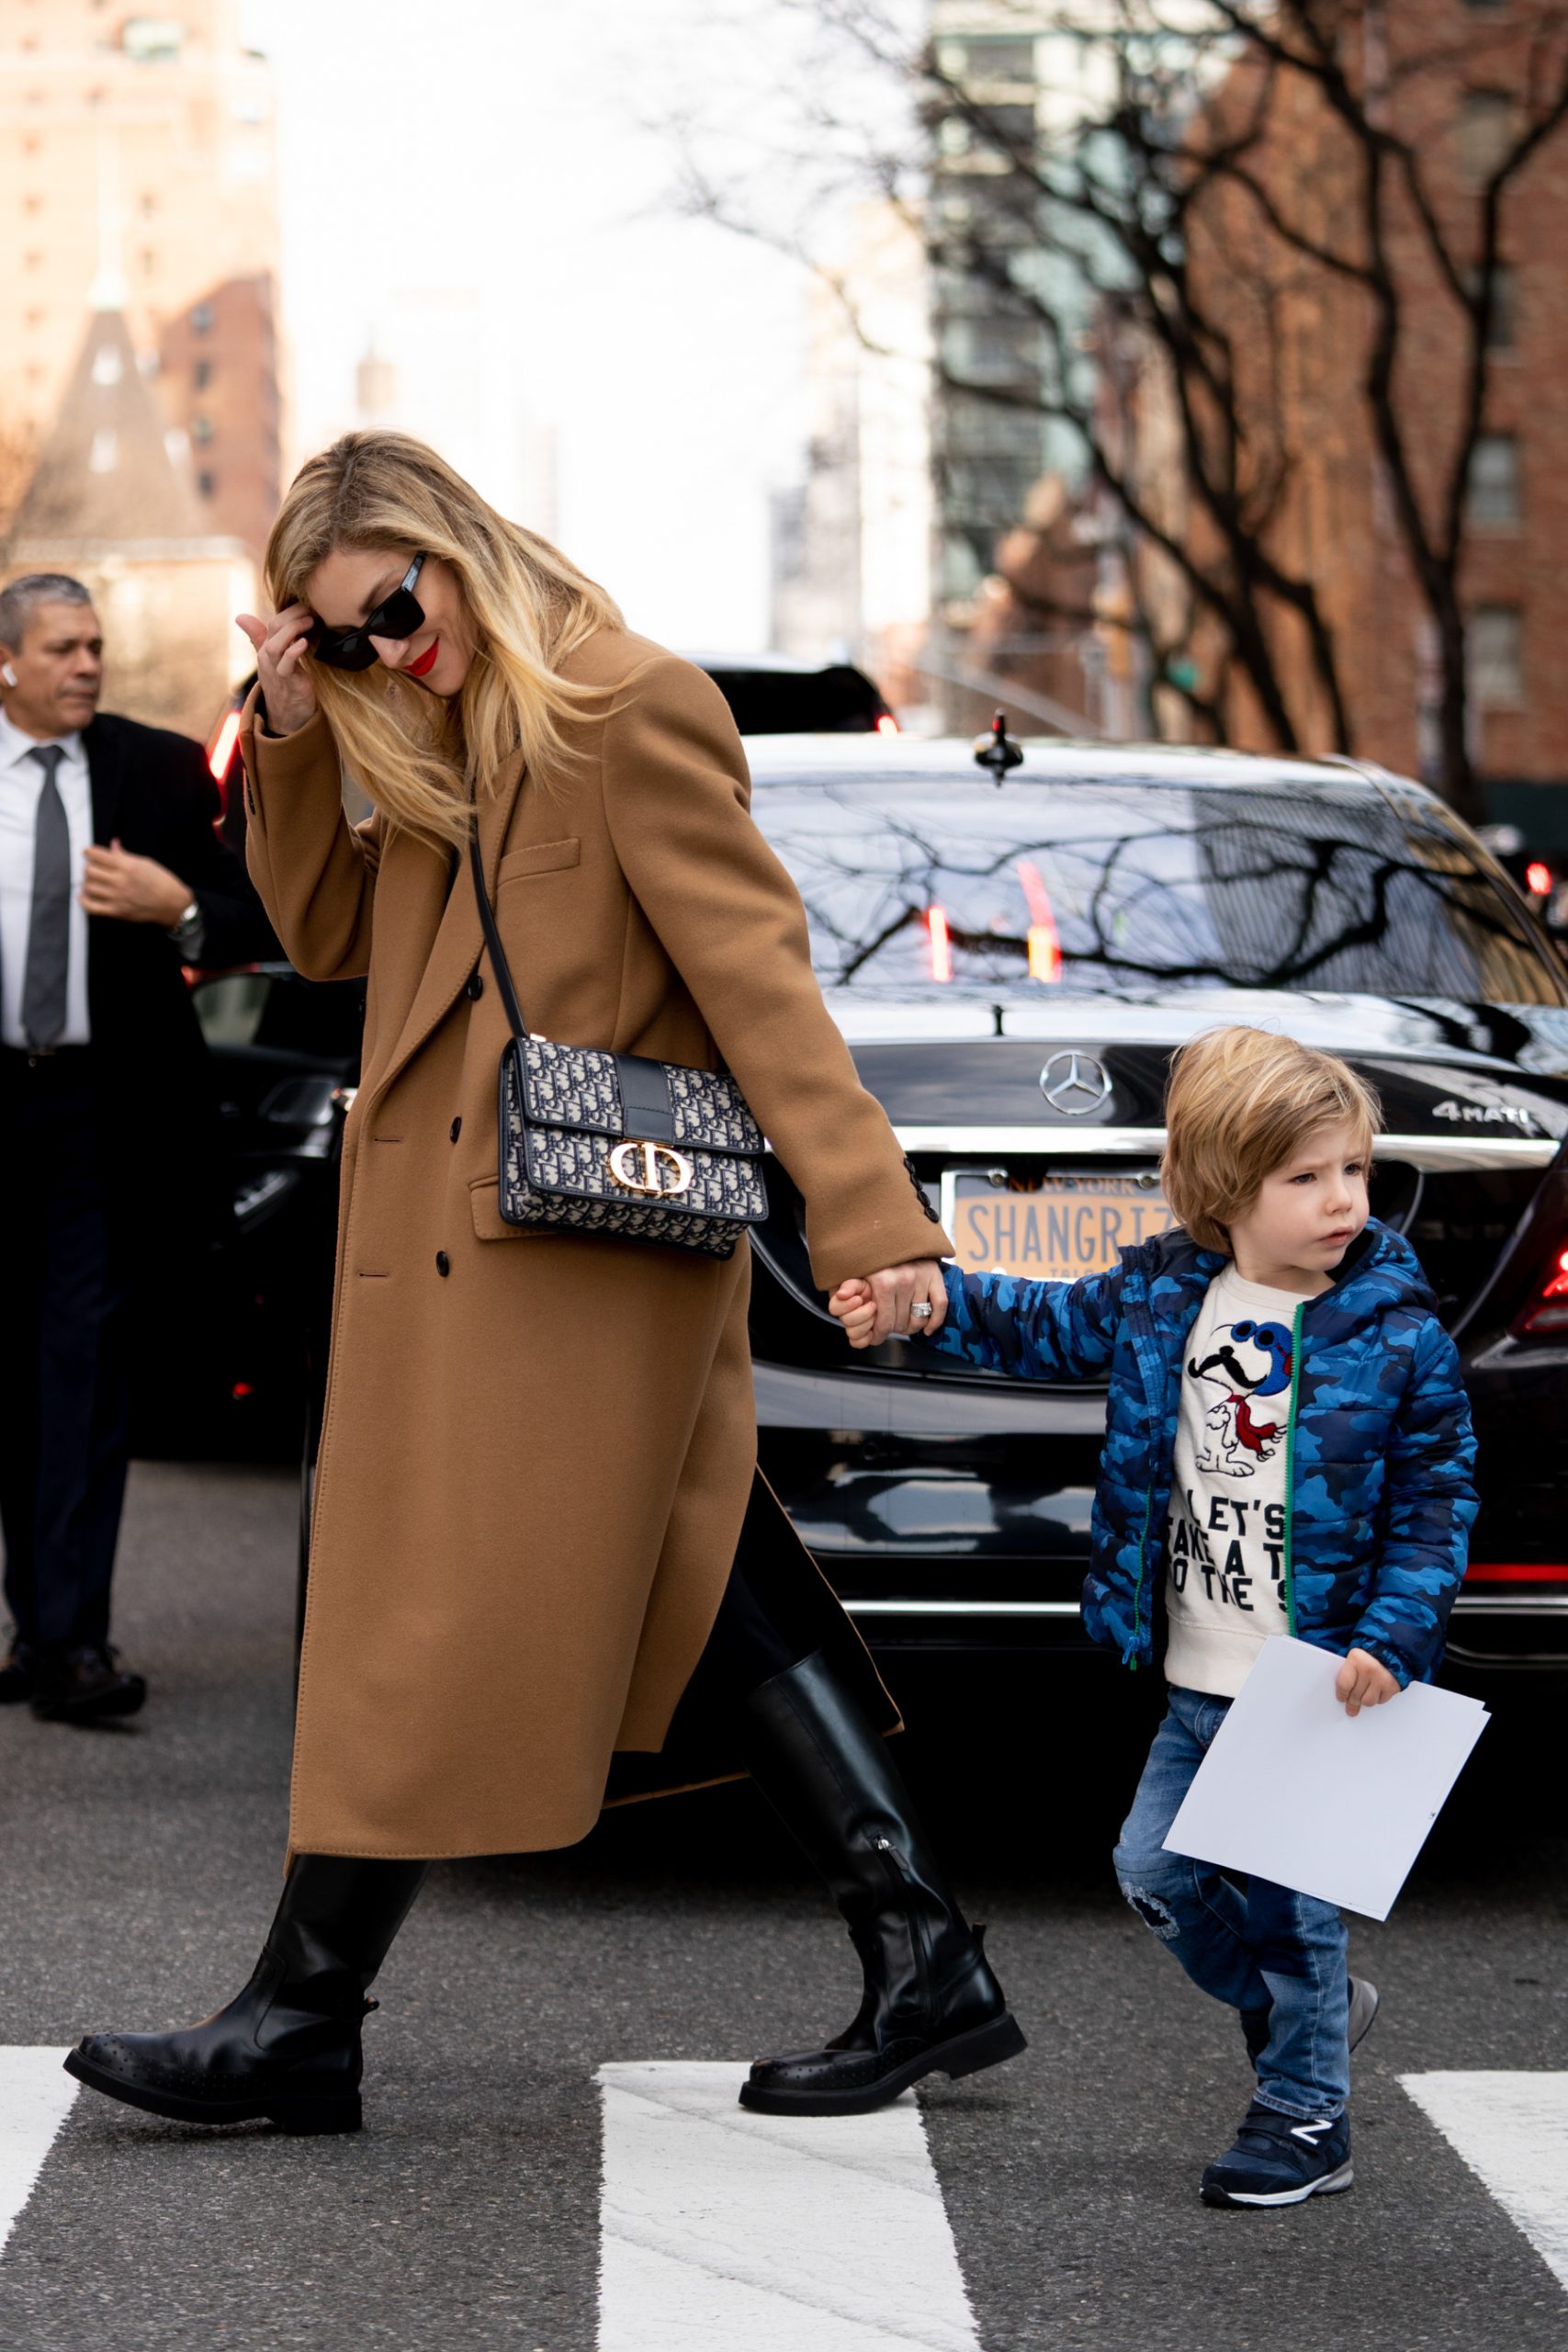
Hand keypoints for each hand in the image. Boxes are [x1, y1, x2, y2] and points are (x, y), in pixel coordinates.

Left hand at [80, 841, 191, 925]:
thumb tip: (113, 845)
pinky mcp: (117, 911)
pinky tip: (83, 895)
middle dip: (88, 867)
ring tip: (91, 881)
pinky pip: (92, 907)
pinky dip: (83, 901)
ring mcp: (117, 897)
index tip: (87, 852)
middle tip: (93, 867)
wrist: (172, 904)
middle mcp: (120, 881)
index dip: (89, 851)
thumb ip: (125, 855)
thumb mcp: (145, 863)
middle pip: (89, 870)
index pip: (97, 854)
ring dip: (87, 882)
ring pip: (88, 887)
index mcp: (127, 866)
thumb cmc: (162, 882)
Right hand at [236, 603, 317, 735]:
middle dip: (293, 615)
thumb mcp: (276, 658)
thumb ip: (264, 637)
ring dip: (293, 630)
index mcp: (266, 648)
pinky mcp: (287, 682)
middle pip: (274, 628)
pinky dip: (293, 652)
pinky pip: (285, 665)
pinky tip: (304, 643)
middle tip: (312, 610)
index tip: (309, 605)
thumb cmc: (285, 684)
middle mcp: (267, 657)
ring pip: (275, 645)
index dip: (291, 611)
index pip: (274, 621)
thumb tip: (242, 616)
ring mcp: (275, 670)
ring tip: (310, 622)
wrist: (288, 716)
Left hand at [828, 1259, 946, 1348]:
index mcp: (883, 1282)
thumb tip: (842, 1298)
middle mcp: (904, 1280)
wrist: (896, 1230)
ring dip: (912, 1327)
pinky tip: (927, 1328)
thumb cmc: (874, 1254)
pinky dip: (935, 1321)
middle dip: (894, 1330)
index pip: (884, 1322)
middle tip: (889, 1329)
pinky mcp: (935, 1276)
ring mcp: (922, 1279)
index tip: (877, 1337)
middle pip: (901, 1322)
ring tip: (904, 1325)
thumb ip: (848, 1285)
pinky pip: (939, 1305)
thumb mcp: (856, 1268)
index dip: (879, 1334)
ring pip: (919, 1317)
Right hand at [828, 1276, 877, 1348]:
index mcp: (841, 1300)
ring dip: (867, 1324)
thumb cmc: (875, 1282)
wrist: (889, 1288)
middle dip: (863, 1314)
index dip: (847, 1305)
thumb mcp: (863, 1279)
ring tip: (876, 1314)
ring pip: (853, 1333)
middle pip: (846, 1321)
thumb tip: (841, 1294)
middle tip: (873, 1305)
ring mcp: (854, 1325)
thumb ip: (851, 1285)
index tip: (859, 1299)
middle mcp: (845, 1314)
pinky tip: (872, 1330)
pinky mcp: (862, 1335)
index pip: (834, 1308)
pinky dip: (866, 1339)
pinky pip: (857, 1343)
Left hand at [1336, 1647, 1399, 1717]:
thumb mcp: (1354, 1658)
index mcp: (1356, 1659)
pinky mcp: (1392, 1686)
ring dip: (1364, 1700)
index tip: (1341, 1698)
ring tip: (1363, 1696)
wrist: (1392, 1650)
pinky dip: (1377, 1698)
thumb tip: (1341, 1695)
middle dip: (1352, 1702)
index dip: (1341, 1694)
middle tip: (1350, 1706)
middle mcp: (1369, 1669)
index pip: (1343, 1684)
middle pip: (1355, 1696)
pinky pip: (1380, 1701)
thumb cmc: (1369, 1655)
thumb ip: (1346, 1673)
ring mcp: (1381, 1678)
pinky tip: (1375, 1690)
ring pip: (1367, 1702)